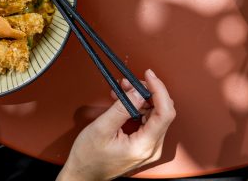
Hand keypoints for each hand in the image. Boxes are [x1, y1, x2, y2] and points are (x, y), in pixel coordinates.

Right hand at [58, 70, 174, 180]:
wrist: (83, 174)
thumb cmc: (88, 158)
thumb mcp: (102, 128)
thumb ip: (122, 107)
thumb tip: (139, 91)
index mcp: (144, 146)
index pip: (164, 113)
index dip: (159, 90)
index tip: (149, 76)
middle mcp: (151, 148)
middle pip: (162, 112)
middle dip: (148, 92)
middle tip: (131, 81)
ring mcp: (149, 147)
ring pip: (155, 114)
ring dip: (142, 98)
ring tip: (124, 89)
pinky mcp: (143, 145)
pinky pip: (148, 121)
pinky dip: (138, 107)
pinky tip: (125, 100)